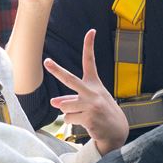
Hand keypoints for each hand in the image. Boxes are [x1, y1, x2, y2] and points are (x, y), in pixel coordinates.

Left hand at [45, 29, 128, 153]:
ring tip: (82, 115)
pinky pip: (68, 118)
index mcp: (94, 84)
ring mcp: (91, 104)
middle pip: (70, 79)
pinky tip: (85, 123)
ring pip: (64, 106)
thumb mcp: (89, 102)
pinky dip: (72, 122)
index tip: (91, 31)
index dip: (90, 46)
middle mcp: (92, 91)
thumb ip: (71, 99)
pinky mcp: (88, 117)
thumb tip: (54, 103)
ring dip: (69, 112)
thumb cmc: (101, 113)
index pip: (90, 61)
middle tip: (47, 62)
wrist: (116, 132)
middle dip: (57, 70)